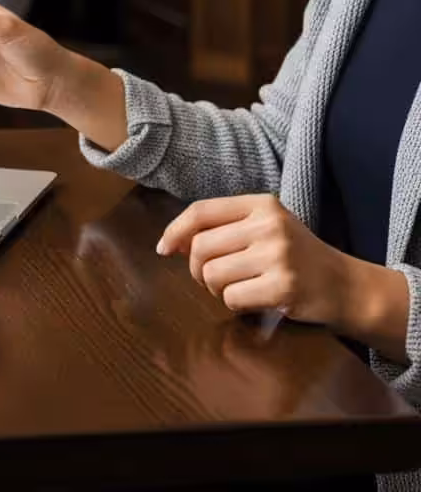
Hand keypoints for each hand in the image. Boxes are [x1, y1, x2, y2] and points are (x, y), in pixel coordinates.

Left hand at [156, 194, 350, 326]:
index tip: (163, 248)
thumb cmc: (295, 256)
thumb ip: (221, 229)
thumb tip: (170, 243)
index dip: (175, 230)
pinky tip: (254, 300)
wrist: (345, 286)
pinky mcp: (283, 286)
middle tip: (211, 278)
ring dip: (216, 289)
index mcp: (260, 204)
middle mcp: (268, 225)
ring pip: (212, 274)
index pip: (201, 211)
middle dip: (196, 268)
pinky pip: (231, 297)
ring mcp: (277, 255)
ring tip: (238, 287)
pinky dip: (234, 304)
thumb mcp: (263, 228)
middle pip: (200, 246)